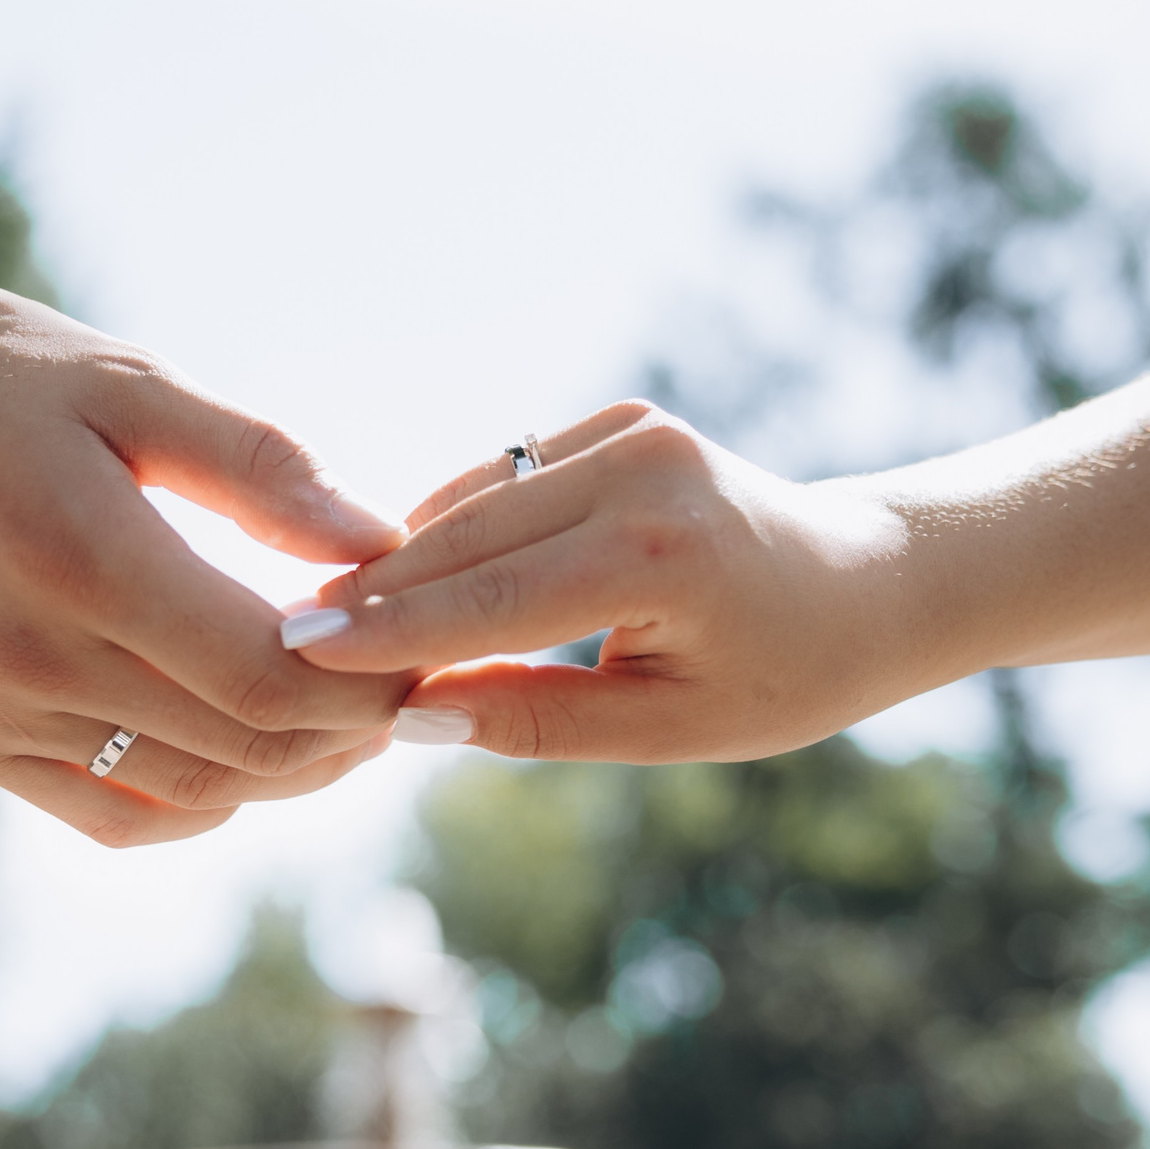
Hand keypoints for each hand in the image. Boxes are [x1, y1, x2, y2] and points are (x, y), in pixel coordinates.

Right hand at [0, 164, 413, 844]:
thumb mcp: (116, 378)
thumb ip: (255, 464)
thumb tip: (379, 542)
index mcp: (80, 555)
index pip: (270, 677)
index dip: (369, 686)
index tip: (421, 651)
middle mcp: (29, 658)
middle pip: (246, 752)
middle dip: (350, 735)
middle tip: (406, 690)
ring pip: (192, 799)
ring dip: (285, 773)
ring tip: (338, 717)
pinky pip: (111, 819)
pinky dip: (199, 803)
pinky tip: (238, 750)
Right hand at [286, 402, 957, 761]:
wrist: (869, 582)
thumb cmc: (783, 677)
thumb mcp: (669, 730)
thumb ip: (537, 721)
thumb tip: (409, 717)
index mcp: (661, 553)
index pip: (490, 599)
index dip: (388, 630)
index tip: (295, 650)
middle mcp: (644, 468)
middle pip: (465, 538)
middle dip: (375, 594)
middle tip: (280, 643)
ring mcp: (632, 429)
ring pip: (473, 501)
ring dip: (404, 561)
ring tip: (328, 624)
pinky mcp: (621, 418)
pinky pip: (504, 479)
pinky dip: (455, 530)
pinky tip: (405, 582)